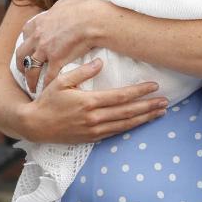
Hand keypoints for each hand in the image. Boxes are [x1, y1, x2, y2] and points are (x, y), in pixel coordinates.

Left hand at [17, 0, 105, 91]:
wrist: (92, 20)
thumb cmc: (84, 9)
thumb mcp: (68, 2)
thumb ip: (61, 6)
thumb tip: (65, 5)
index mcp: (40, 22)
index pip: (26, 32)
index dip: (26, 40)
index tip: (29, 46)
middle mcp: (38, 36)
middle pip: (22, 53)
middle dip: (21, 63)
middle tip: (23, 69)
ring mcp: (45, 50)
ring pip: (31, 68)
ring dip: (30, 78)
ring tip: (31, 86)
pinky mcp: (56, 61)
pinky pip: (48, 77)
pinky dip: (47, 85)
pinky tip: (47, 91)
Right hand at [23, 58, 168, 143]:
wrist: (35, 126)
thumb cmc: (47, 100)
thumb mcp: (61, 81)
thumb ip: (82, 71)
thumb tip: (100, 62)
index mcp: (88, 102)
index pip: (121, 96)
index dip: (139, 91)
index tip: (154, 86)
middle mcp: (94, 118)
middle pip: (128, 112)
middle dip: (149, 106)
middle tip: (166, 101)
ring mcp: (94, 130)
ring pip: (126, 124)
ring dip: (145, 118)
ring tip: (161, 112)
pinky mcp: (92, 138)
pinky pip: (117, 132)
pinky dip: (132, 127)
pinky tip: (142, 122)